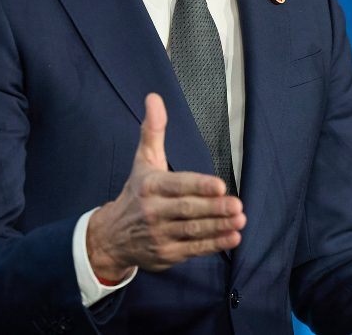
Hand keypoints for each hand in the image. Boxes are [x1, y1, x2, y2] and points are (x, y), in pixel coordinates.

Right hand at [86, 93, 244, 280]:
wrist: (111, 237)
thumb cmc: (136, 193)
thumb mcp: (143, 160)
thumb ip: (153, 130)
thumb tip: (154, 97)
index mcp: (149, 186)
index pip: (176, 185)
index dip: (198, 186)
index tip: (219, 185)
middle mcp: (153, 212)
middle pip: (187, 210)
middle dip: (213, 208)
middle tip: (237, 204)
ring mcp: (159, 235)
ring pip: (192, 231)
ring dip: (218, 226)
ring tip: (240, 220)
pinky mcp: (167, 255)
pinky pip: (194, 249)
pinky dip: (214, 244)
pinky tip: (232, 236)